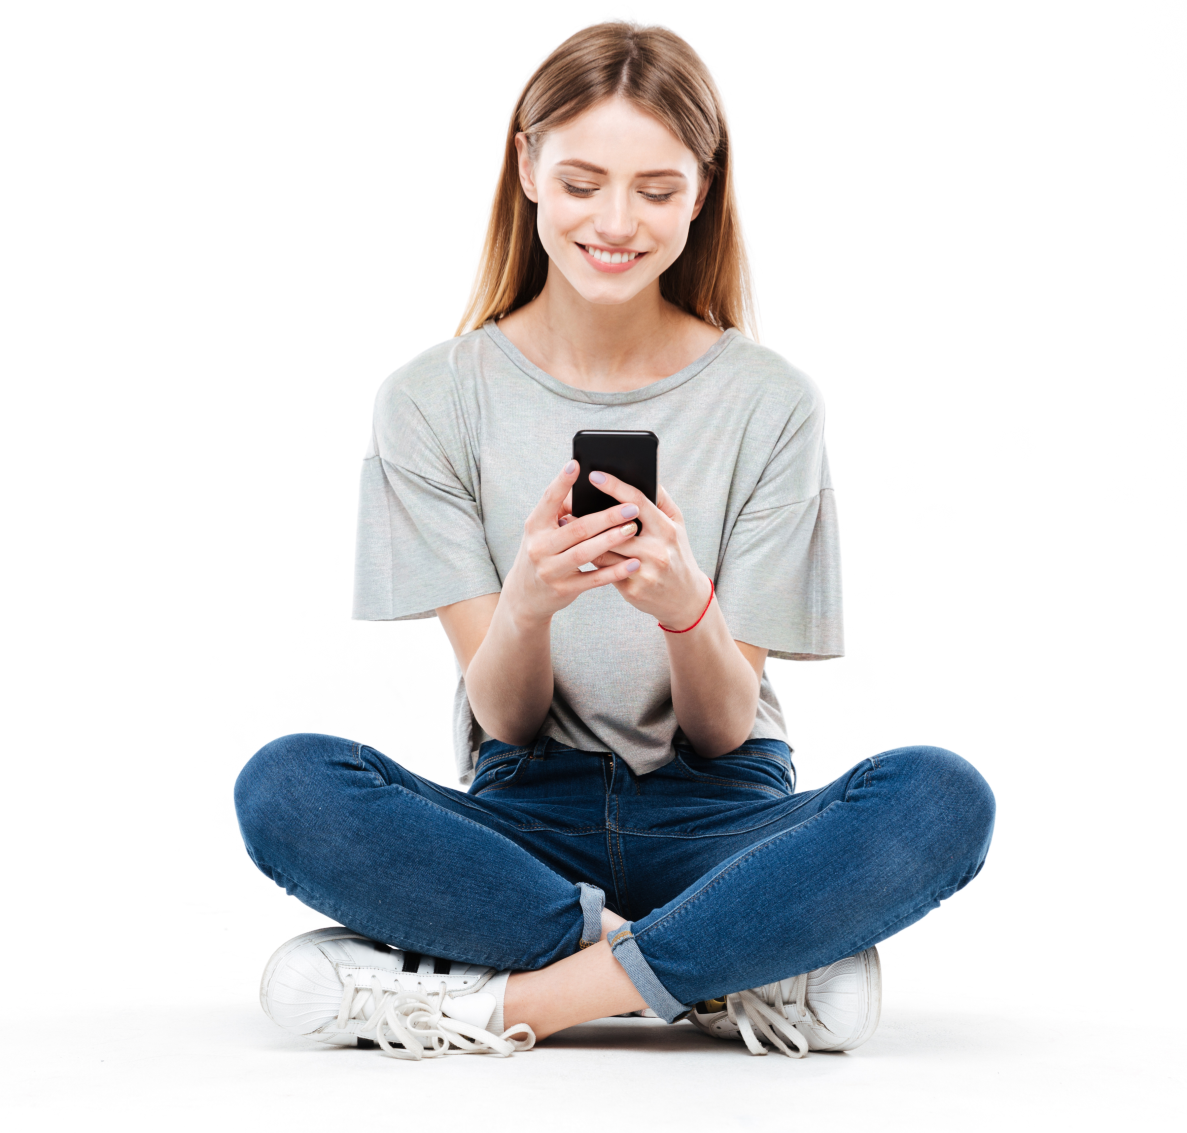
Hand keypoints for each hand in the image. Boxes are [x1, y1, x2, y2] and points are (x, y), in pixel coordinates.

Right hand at [500, 461, 643, 627]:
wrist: (525, 596)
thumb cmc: (542, 552)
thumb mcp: (542, 531)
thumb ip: (561, 510)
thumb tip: (589, 488)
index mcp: (534, 526)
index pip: (548, 500)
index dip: (561, 482)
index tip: (576, 464)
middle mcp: (539, 547)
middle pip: (576, 529)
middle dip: (606, 517)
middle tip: (632, 507)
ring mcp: (551, 570)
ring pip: (585, 553)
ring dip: (611, 540)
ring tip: (633, 529)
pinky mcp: (564, 590)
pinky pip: (593, 579)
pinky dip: (614, 571)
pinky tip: (633, 563)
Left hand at [568, 470, 710, 629]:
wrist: (685, 599)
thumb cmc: (678, 554)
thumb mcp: (677, 525)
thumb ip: (661, 500)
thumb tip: (643, 476)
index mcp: (666, 529)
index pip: (637, 502)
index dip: (615, 487)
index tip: (594, 475)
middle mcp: (657, 551)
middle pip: (615, 529)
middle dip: (589, 517)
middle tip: (567, 505)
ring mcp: (644, 572)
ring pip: (605, 551)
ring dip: (584, 539)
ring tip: (567, 526)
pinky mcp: (633, 590)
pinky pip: (604, 571)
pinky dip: (592, 558)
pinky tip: (579, 549)